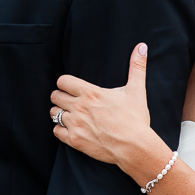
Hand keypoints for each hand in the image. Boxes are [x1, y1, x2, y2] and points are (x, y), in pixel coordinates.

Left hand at [50, 42, 155, 169]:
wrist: (135, 147)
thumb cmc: (136, 119)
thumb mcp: (136, 91)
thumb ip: (136, 67)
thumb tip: (141, 46)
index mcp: (90, 93)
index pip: (62, 81)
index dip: (65, 84)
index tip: (72, 88)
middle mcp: (79, 107)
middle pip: (54, 96)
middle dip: (61, 97)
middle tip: (70, 101)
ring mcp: (75, 124)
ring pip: (53, 113)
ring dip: (60, 113)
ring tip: (70, 115)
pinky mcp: (74, 140)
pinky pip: (56, 131)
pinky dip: (61, 130)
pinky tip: (71, 129)